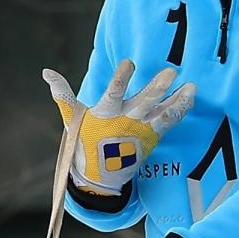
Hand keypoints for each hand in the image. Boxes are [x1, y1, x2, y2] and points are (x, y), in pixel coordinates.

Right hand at [44, 60, 195, 195]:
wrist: (101, 174)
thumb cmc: (86, 141)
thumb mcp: (73, 118)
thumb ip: (63, 94)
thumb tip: (46, 72)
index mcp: (106, 114)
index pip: (113, 92)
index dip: (121, 78)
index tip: (129, 63)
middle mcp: (127, 120)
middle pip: (145, 101)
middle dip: (158, 87)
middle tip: (171, 71)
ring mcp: (143, 129)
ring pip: (163, 112)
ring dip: (177, 99)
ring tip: (192, 86)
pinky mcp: (154, 136)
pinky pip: (170, 121)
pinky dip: (181, 109)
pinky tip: (191, 96)